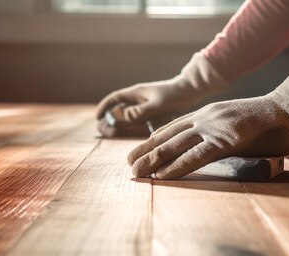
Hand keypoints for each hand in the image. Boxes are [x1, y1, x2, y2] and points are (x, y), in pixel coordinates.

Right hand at [95, 53, 226, 123]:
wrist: (191, 90)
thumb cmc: (174, 95)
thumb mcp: (157, 105)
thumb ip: (140, 111)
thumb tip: (123, 116)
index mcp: (136, 93)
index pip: (115, 98)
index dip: (104, 107)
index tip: (97, 117)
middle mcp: (139, 97)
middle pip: (119, 107)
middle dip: (110, 117)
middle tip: (103, 129)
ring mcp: (146, 102)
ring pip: (129, 113)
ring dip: (121, 122)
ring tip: (114, 132)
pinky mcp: (153, 107)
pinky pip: (139, 116)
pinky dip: (134, 123)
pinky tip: (134, 131)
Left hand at [127, 67, 288, 178]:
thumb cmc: (270, 122)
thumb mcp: (237, 127)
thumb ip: (220, 136)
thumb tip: (210, 151)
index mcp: (207, 114)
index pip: (172, 128)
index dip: (152, 141)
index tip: (137, 152)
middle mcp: (206, 118)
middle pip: (167, 136)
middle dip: (145, 151)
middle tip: (128, 165)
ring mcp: (215, 128)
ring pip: (175, 146)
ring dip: (153, 161)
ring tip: (136, 173)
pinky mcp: (228, 140)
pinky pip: (196, 156)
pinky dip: (176, 167)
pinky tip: (161, 176)